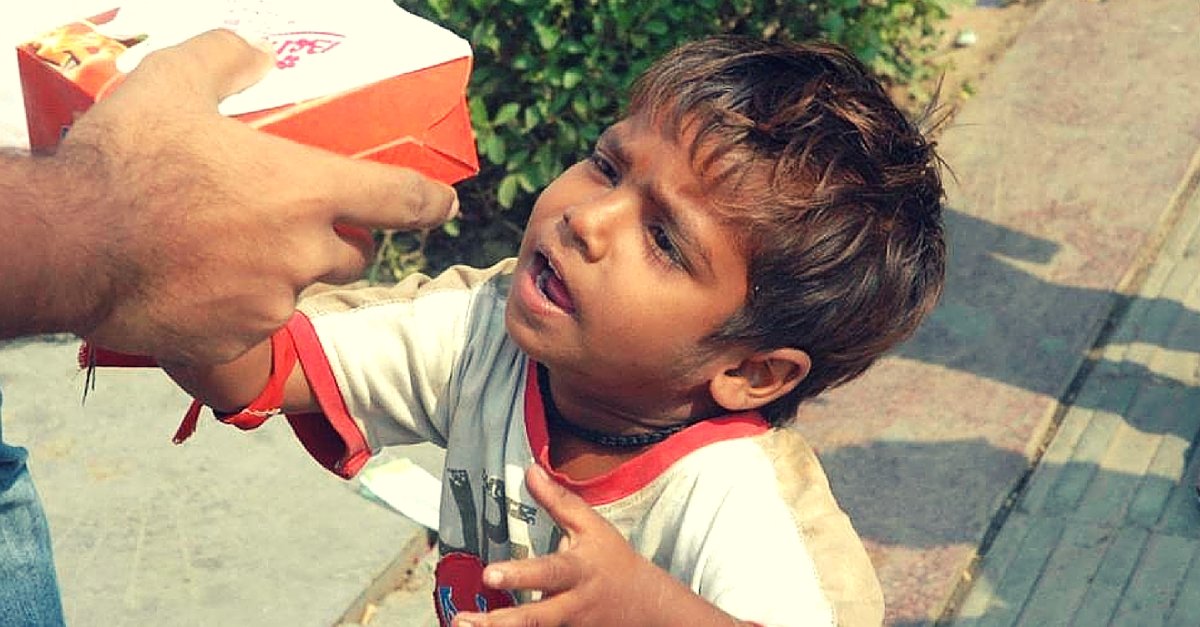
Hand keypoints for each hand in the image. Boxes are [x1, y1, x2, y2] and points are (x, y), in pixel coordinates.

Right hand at [49, 30, 457, 363]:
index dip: (430, 202)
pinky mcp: (234, 342)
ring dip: (276, 274)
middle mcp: (303, 253)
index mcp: (306, 191)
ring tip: (219, 250)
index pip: (402, 200)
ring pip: (296, 290)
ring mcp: (271, 304)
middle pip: (354, 254)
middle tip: (292, 222)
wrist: (67, 247)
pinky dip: (232, 309)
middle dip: (338, 239)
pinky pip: (249, 326)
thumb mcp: (172, 85)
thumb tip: (257, 53)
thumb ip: (225, 61)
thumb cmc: (125, 162)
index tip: (442, 205)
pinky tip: (191, 286)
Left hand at [451, 465, 741, 626]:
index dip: (519, 575)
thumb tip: (529, 470)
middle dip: (500, 622)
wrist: (645, 606)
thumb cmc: (612, 559)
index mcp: (577, 571)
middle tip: (462, 620)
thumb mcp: (591, 526)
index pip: (547, 573)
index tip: (488, 575)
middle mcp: (571, 604)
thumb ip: (558, 501)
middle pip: (535, 618)